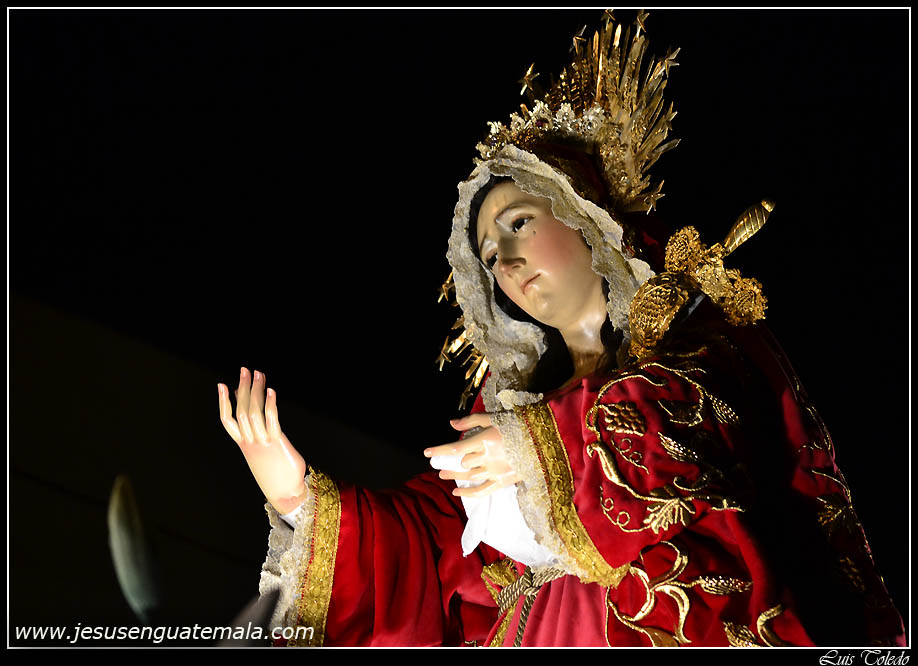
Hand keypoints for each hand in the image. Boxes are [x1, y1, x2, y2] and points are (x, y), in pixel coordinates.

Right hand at [217, 367, 307, 513]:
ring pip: (254, 413)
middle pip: (241, 411)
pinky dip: (270, 404)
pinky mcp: (277, 443)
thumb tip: (253, 414)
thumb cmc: (276, 472)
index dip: (223, 402)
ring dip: (256, 391)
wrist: (286, 493)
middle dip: (243, 388)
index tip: (222, 384)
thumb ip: (257, 434)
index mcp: (244, 444)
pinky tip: (271, 391)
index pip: (228, 420)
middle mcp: (250, 442)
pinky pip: (271, 420)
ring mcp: (262, 442)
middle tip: (244, 370)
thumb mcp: (262, 452)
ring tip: (258, 374)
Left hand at [423, 413, 521, 497]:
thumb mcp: (494, 418)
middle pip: (462, 463)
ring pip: (469, 477)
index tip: (426, 452)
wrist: (545, 440)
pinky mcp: (504, 481)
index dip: (439, 451)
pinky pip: (482, 490)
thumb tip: (452, 424)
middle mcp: (488, 457)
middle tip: (439, 465)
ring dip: (455, 476)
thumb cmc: (518, 424)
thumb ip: (471, 421)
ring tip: (443, 476)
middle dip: (450, 464)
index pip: (455, 448)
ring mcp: (496, 471)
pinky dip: (468, 493)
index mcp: (485, 440)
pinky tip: (457, 492)